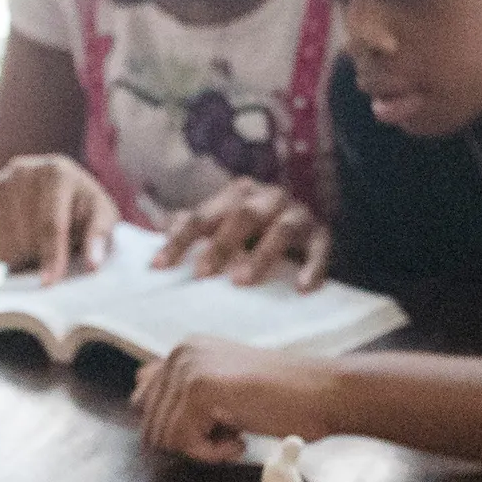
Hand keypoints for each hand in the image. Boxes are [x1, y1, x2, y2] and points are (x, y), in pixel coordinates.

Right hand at [0, 153, 122, 280]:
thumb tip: (93, 264)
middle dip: (41, 255)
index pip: (50, 223)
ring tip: (40, 246)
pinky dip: (5, 253)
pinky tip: (21, 243)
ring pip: (5, 243)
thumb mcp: (102, 217)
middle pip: (25, 236)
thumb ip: (99, 237)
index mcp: (56, 171)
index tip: (49, 283)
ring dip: (24, 256)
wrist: (60, 195)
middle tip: (57, 253)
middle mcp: (22, 171)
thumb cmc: (83, 209)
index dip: (51, 255)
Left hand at [133, 336, 333, 463]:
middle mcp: (180, 352)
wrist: (324, 394)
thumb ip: (179, 388)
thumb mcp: (223, 387)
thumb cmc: (283, 398)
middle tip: (230, 431)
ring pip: (165, 438)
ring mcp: (189, 368)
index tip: (218, 423)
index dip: (178, 427)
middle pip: (151, 424)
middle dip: (188, 440)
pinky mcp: (199, 389)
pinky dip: (212, 454)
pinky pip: (183, 444)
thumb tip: (135, 397)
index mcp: (184, 350)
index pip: (144, 400)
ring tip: (238, 434)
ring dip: (202, 449)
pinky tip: (241, 439)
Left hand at [155, 179, 330, 287]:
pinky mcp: (322, 236)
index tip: (159, 267)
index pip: (203, 216)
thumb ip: (193, 230)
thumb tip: (159, 238)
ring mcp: (298, 214)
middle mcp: (269, 198)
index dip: (180, 240)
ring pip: (281, 230)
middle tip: (203, 274)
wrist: (306, 233)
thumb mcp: (222, 228)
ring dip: (261, 255)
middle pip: (243, 216)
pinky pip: (319, 250)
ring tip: (243, 281)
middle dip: (221, 244)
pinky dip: (312, 267)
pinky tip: (302, 287)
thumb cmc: (253, 235)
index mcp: (238, 194)